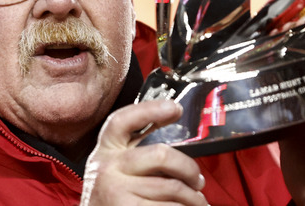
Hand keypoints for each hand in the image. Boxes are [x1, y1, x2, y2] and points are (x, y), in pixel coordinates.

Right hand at [80, 100, 207, 205]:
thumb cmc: (111, 196)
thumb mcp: (115, 167)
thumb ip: (138, 148)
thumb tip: (174, 124)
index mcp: (106, 149)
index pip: (123, 120)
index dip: (150, 109)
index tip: (176, 108)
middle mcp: (108, 166)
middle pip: (161, 154)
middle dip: (189, 168)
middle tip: (198, 181)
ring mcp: (116, 189)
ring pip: (172, 187)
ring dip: (193, 198)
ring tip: (197, 202)